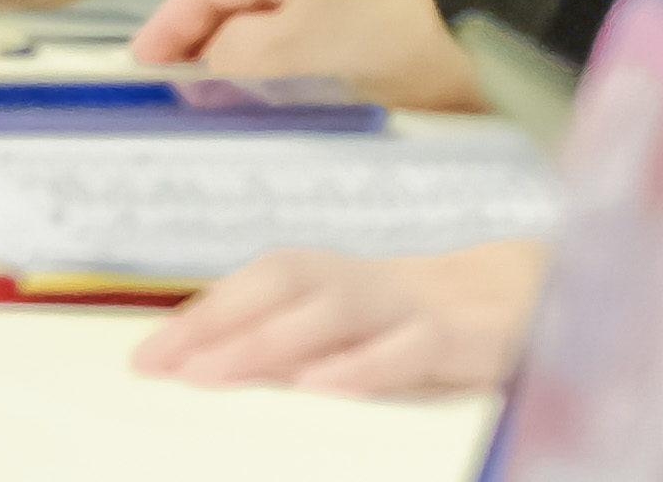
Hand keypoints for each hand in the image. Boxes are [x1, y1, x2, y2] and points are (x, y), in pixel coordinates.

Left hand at [131, 239, 540, 394]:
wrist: (518, 301)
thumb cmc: (406, 326)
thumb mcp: (340, 338)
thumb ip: (279, 348)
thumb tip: (201, 367)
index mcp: (322, 278)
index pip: (248, 290)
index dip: (195, 319)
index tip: (144, 360)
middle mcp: (356, 281)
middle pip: (278, 290)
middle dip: (218, 327)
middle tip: (169, 368)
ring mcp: (407, 304)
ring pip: (332, 310)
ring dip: (273, 340)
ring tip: (219, 372)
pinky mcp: (460, 336)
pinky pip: (407, 345)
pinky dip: (364, 363)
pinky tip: (323, 384)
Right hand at [135, 0, 486, 113]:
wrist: (498, 47)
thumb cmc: (387, 43)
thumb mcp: (291, 54)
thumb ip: (233, 56)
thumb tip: (212, 62)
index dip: (170, 22)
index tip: (144, 63)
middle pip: (250, 6)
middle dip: (216, 49)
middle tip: (194, 95)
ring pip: (293, 33)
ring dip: (266, 68)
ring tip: (251, 111)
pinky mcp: (404, 29)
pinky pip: (335, 51)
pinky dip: (311, 78)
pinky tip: (315, 110)